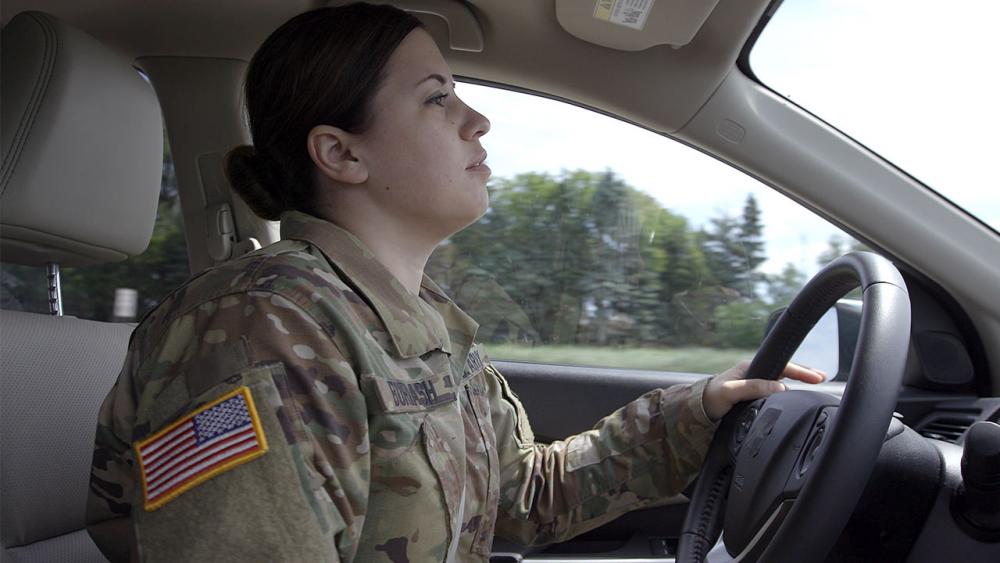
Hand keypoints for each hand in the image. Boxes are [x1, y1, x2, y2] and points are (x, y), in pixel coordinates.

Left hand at [703, 360, 825, 421]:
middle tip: (823, 378)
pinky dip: (789, 389)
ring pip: (782, 378)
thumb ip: (754, 388)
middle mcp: (754, 373)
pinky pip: (775, 388)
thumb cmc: (711, 398)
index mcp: (750, 368)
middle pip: (785, 370)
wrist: (696, 409)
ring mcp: (753, 383)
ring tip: (815, 383)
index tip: (817, 377)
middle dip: (804, 373)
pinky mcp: (752, 394)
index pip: (782, 366)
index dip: (801, 371)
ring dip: (798, 380)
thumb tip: (780, 388)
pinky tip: (795, 393)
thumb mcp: (731, 391)